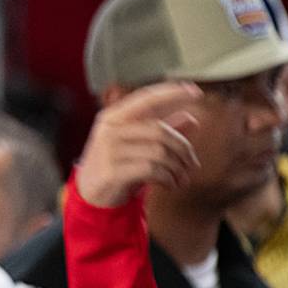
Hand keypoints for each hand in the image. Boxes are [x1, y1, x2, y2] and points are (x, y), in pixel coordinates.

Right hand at [75, 81, 202, 206]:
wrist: (90, 195)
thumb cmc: (117, 165)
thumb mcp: (138, 144)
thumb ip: (162, 130)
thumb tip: (192, 118)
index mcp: (114, 117)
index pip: (147, 99)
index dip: (172, 93)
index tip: (196, 92)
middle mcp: (110, 130)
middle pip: (159, 131)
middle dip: (183, 148)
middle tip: (192, 164)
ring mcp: (108, 151)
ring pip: (159, 152)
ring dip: (177, 168)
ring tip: (181, 178)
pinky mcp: (111, 172)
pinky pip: (151, 170)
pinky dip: (167, 178)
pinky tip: (169, 184)